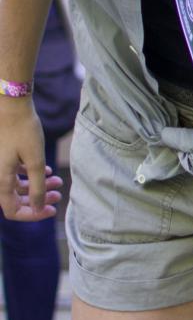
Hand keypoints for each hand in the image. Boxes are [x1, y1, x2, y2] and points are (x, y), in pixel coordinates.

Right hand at [0, 101, 60, 220]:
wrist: (11, 104)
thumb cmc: (23, 131)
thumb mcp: (36, 161)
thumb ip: (37, 187)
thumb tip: (38, 207)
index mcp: (1, 180)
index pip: (13, 211)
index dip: (33, 214)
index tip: (51, 210)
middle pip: (17, 199)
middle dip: (39, 199)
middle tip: (59, 195)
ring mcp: (0, 165)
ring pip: (19, 185)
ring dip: (38, 185)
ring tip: (58, 181)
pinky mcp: (4, 156)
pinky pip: (16, 173)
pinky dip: (31, 174)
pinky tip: (48, 170)